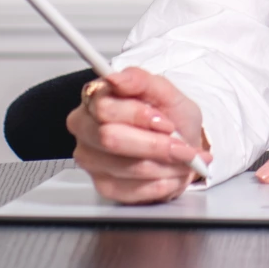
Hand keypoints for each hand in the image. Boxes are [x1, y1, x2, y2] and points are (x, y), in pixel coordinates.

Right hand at [67, 66, 208, 204]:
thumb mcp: (166, 93)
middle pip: (110, 139)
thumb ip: (142, 81)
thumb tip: (116, 77)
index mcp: (95, 99)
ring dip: (163, 165)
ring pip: (126, 166)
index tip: (166, 121)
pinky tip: (170, 173)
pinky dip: (161, 183)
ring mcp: (91, 160)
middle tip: (181, 146)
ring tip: (181, 160)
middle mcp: (86, 129)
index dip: (138, 115)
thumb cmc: (171, 119)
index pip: (104, 108)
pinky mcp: (103, 186)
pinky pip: (132, 190)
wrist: (182, 147)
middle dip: (155, 144)